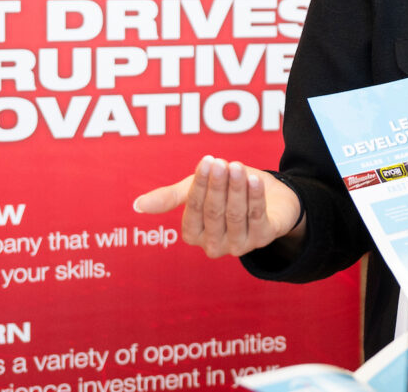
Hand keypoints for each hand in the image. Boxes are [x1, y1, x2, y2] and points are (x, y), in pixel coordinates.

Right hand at [132, 157, 304, 258]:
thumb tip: (136, 205)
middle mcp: (214, 245)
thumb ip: (169, 197)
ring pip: (235, 215)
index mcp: (194, 234)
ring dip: (237, 189)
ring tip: (237, 167)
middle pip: (214, 213)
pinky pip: (257, 218)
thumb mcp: (197, 190)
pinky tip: (255, 181)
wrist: (271, 195)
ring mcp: (239, 246)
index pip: (193, 210)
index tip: (207, 161)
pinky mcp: (263, 240)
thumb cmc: (228, 190)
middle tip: (221, 162)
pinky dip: (255, 198)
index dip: (200, 186)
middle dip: (217, 186)